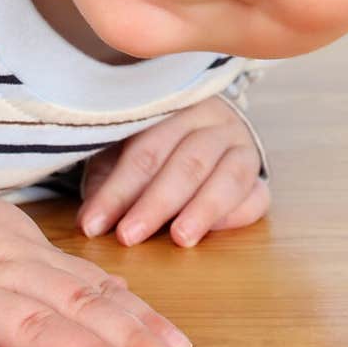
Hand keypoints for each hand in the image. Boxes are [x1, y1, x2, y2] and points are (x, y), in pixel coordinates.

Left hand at [76, 94, 269, 248]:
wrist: (203, 129)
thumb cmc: (151, 147)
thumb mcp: (121, 153)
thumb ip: (108, 184)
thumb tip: (90, 222)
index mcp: (174, 108)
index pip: (145, 151)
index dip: (117, 191)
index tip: (92, 224)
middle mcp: (213, 121)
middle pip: (187, 163)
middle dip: (156, 203)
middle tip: (129, 236)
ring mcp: (242, 146)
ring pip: (229, 177)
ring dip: (203, 210)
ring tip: (180, 238)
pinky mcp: (258, 176)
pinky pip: (257, 196)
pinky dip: (237, 214)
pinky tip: (213, 232)